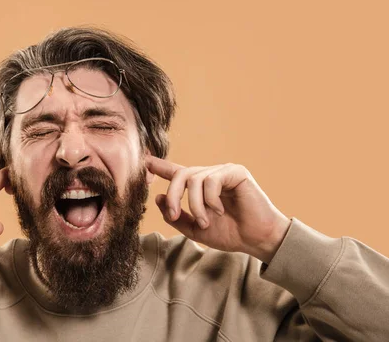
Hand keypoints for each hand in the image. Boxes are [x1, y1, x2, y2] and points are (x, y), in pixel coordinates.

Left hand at [146, 156, 289, 263]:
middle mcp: (209, 176)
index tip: (144, 160)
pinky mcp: (235, 172)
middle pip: (181, 175)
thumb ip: (176, 216)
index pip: (175, 172)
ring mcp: (222, 172)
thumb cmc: (230, 234)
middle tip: (175, 215)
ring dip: (195, 205)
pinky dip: (211, 200)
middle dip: (174, 196)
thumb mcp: (195, 230)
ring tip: (205, 221)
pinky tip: (220, 211)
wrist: (256, 240)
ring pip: (194, 179)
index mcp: (199, 188)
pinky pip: (211, 180)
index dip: (159, 166)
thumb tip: (158, 198)